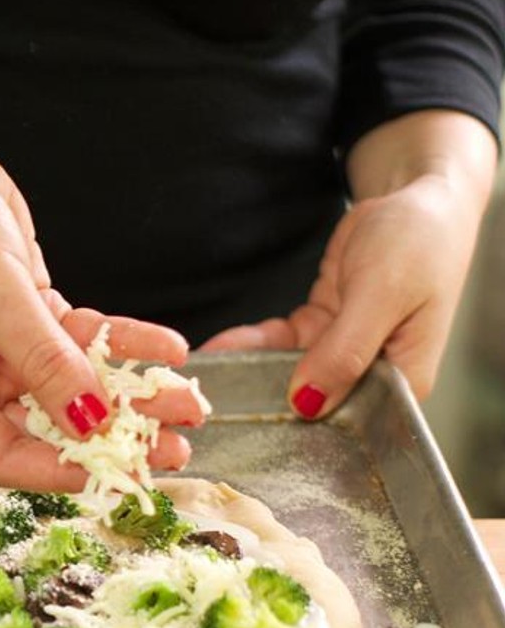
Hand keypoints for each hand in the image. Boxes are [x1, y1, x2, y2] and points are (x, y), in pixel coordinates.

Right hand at [0, 124, 201, 489]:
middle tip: (172, 448)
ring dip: (128, 394)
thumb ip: (42, 355)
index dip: (55, 471)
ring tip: (186, 401)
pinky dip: (121, 344)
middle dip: (110, 437)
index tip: (114, 473)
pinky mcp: (24, 318)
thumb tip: (91, 419)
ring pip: (70, 387)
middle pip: (43, 427)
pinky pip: (79, 342)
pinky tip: (167, 348)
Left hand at [201, 174, 481, 414]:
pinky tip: (223, 346)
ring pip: (288, 371)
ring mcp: (344, 351)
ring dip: (250, 371)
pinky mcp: (322, 328)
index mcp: (403, 380)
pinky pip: (281, 342)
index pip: (354, 423)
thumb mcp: (382, 295)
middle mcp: (373, 374)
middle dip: (266, 403)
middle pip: (314, 402)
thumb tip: (307, 405)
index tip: (255, 432)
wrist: (413, 195)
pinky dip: (253, 343)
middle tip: (215, 406)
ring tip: (207, 377)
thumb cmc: (419, 242)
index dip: (305, 432)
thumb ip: (344, 352)